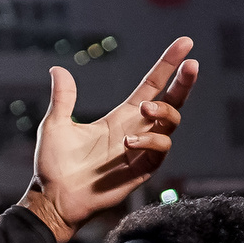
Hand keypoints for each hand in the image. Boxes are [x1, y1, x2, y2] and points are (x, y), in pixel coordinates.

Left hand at [26, 37, 200, 236]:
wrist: (52, 199)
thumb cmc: (53, 166)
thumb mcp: (54, 125)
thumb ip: (63, 98)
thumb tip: (57, 68)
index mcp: (121, 117)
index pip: (151, 85)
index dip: (168, 64)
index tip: (185, 43)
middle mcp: (136, 130)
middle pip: (172, 102)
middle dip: (184, 83)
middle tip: (191, 64)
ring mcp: (141, 151)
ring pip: (171, 124)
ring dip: (163, 112)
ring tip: (145, 108)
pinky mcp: (141, 171)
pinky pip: (159, 151)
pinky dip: (149, 142)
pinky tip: (129, 142)